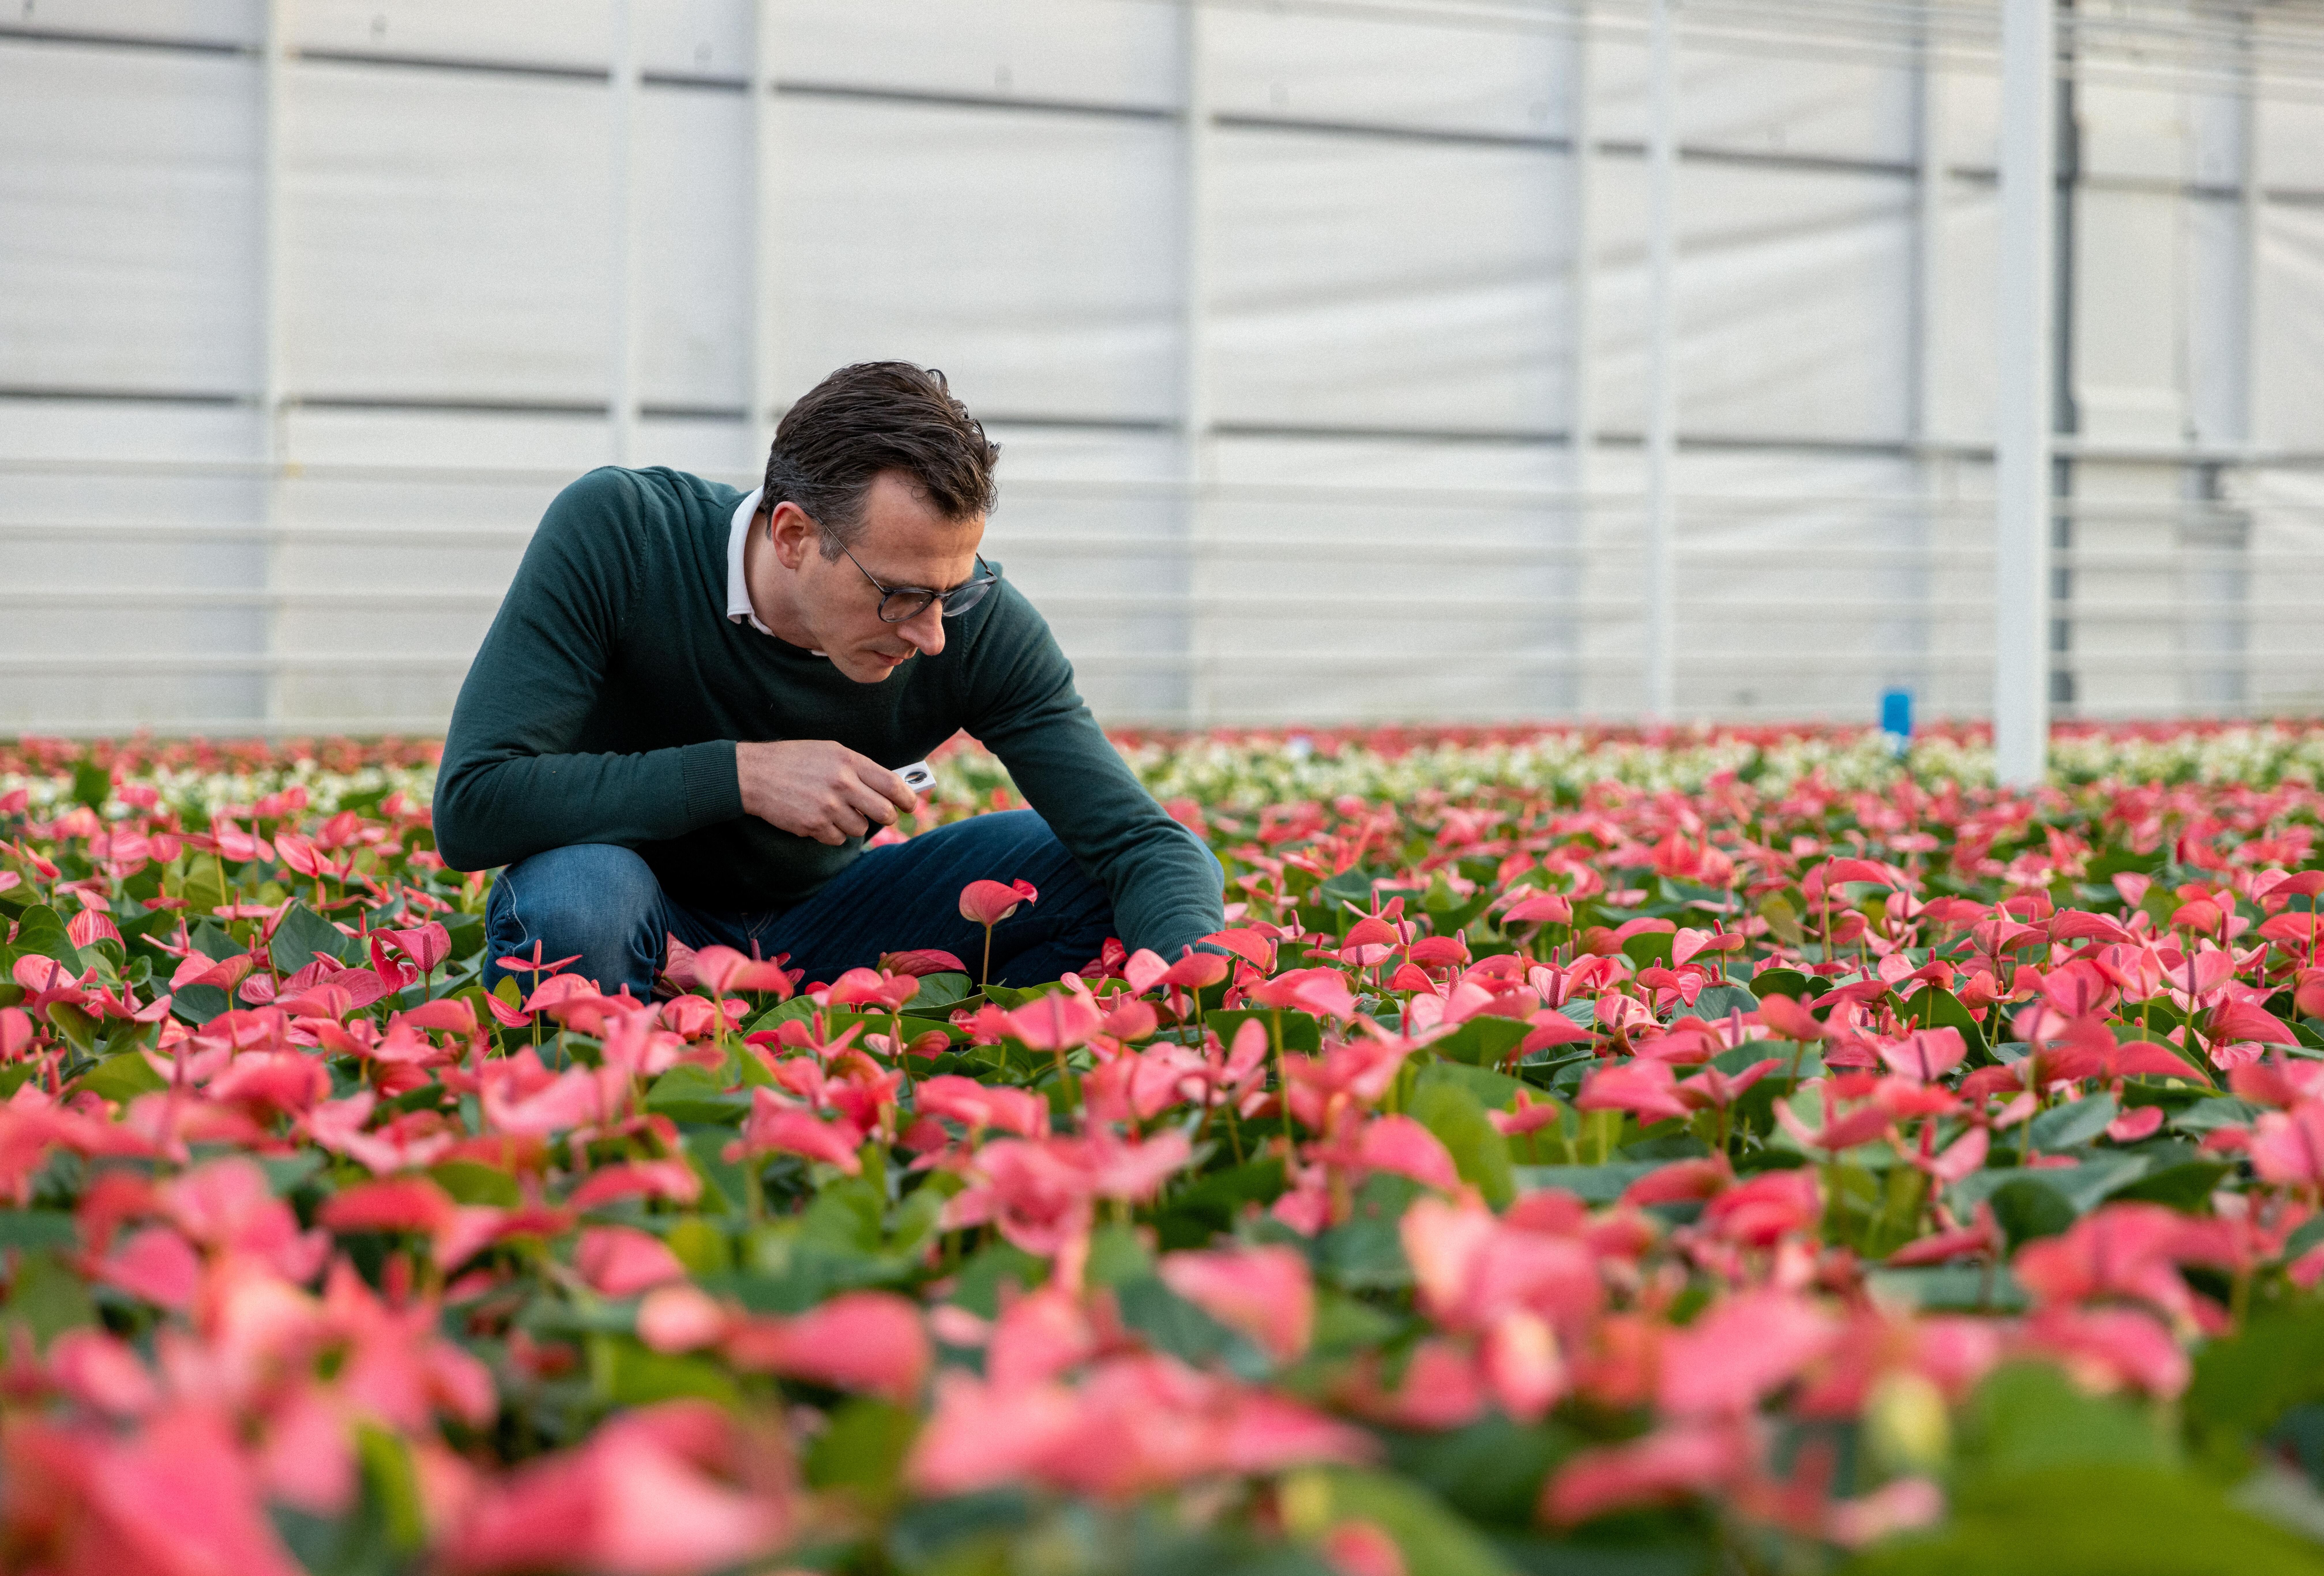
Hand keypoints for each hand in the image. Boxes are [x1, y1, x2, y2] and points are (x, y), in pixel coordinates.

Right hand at [737, 740, 918, 845]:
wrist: (754, 774)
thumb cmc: (794, 760)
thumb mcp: (829, 751)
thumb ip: (858, 767)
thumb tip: (889, 784)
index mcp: (849, 761)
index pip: (892, 784)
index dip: (907, 797)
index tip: (910, 804)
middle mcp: (842, 783)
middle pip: (883, 812)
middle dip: (886, 816)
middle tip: (881, 815)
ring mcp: (828, 806)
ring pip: (860, 828)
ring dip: (853, 823)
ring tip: (836, 810)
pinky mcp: (813, 825)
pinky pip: (838, 838)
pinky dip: (832, 832)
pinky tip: (818, 818)